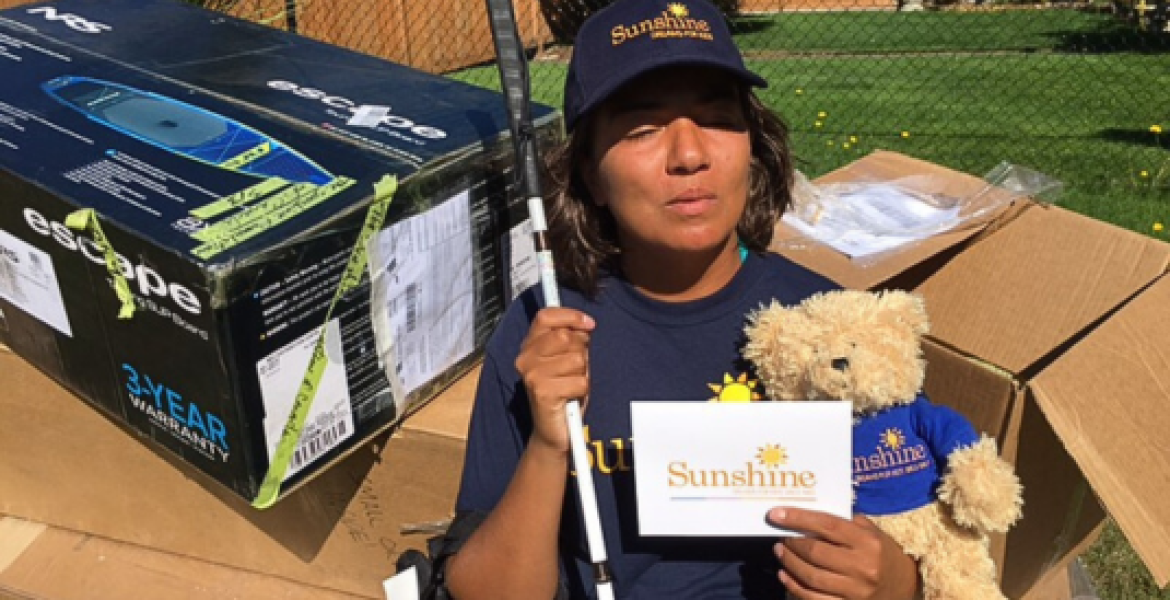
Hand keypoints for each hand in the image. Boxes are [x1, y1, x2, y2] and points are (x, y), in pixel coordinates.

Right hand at [515, 308, 595, 453]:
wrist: (554, 431)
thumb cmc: (564, 393)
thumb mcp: (568, 360)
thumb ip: (572, 340)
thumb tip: (585, 324)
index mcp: (529, 347)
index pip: (546, 316)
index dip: (570, 316)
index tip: (589, 323)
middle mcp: (525, 359)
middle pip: (565, 336)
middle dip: (581, 351)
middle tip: (575, 369)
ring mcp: (532, 375)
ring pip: (576, 359)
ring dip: (582, 373)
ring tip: (572, 385)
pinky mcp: (542, 392)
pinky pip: (579, 381)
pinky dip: (582, 390)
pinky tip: (571, 397)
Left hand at [768, 507, 919, 599]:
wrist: (907, 585)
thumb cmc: (883, 553)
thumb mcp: (871, 533)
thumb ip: (845, 524)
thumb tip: (807, 516)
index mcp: (868, 543)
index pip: (827, 526)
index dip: (798, 519)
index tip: (776, 514)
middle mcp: (863, 567)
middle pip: (815, 552)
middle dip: (791, 543)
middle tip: (781, 537)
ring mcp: (856, 591)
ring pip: (811, 577)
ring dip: (789, 563)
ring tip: (780, 552)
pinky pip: (814, 599)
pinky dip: (794, 587)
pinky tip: (785, 575)